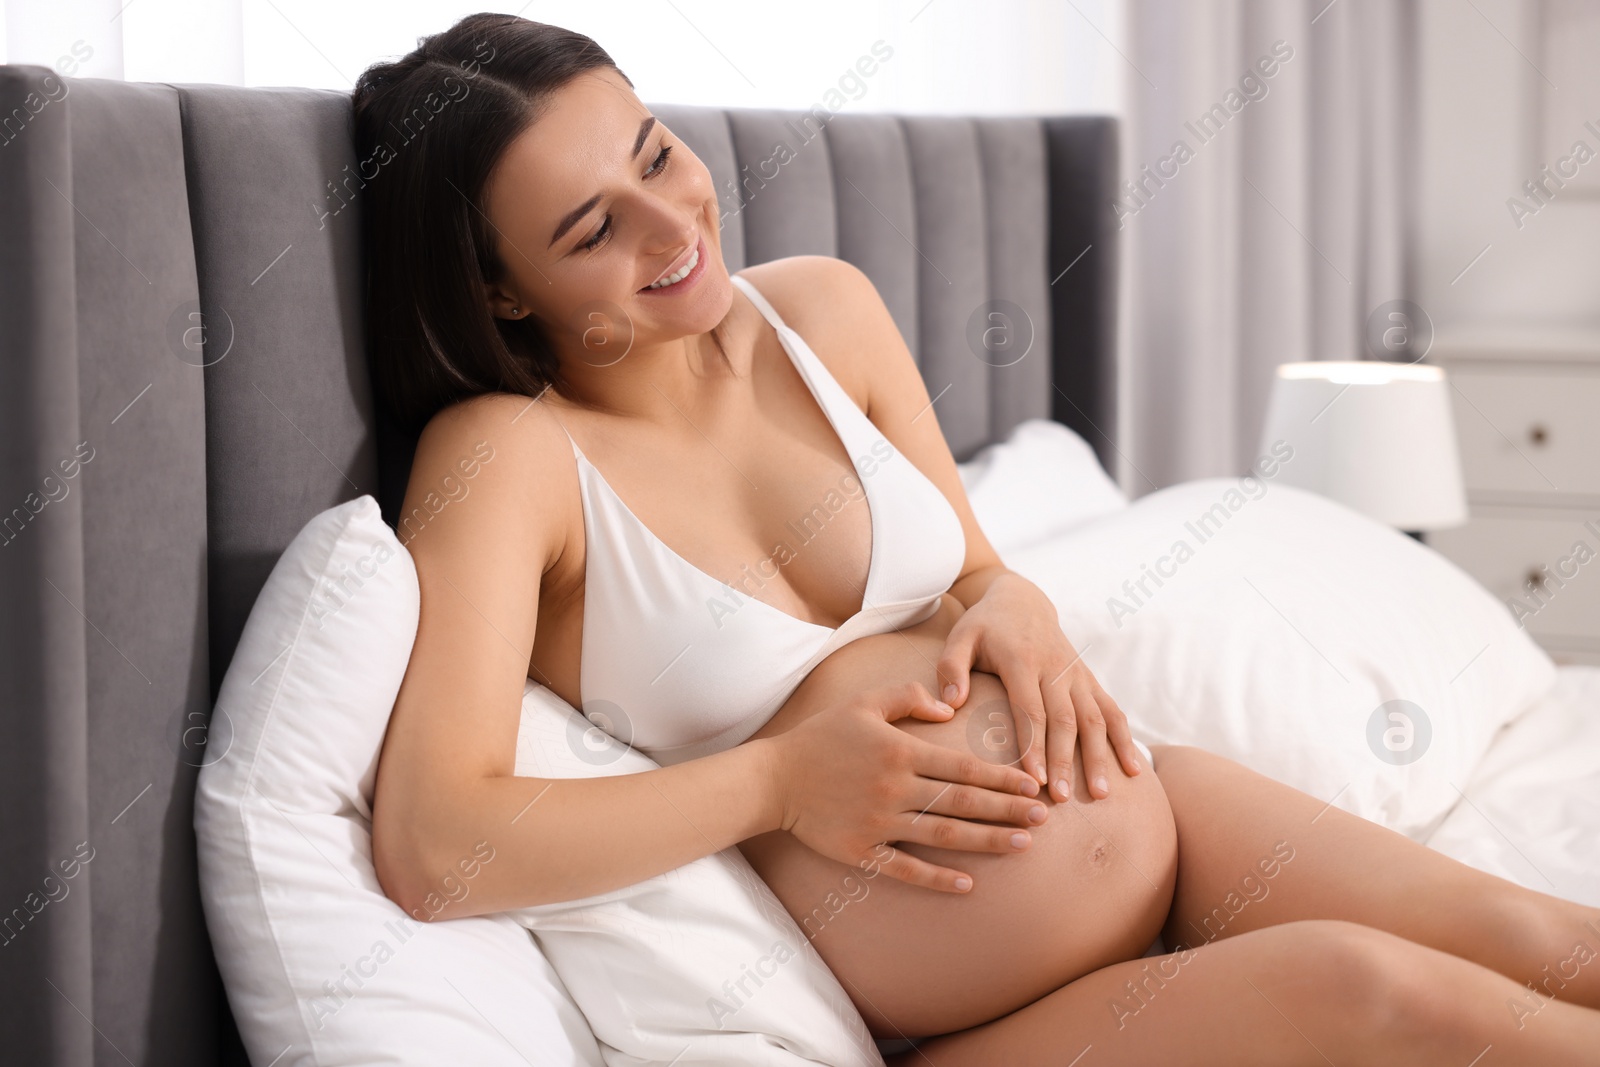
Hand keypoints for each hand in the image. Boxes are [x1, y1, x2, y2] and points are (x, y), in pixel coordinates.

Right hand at [767, 682, 1045, 893]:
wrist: (775, 779)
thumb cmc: (822, 736)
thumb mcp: (863, 702)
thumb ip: (908, 697)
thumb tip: (949, 706)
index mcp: (899, 751)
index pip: (962, 767)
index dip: (1000, 777)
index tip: (1032, 785)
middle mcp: (894, 788)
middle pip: (962, 803)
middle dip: (1007, 810)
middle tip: (1043, 819)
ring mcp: (878, 823)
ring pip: (943, 835)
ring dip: (986, 841)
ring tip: (1022, 845)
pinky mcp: (861, 851)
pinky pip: (906, 868)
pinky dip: (937, 878)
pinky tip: (967, 884)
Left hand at [936, 572, 1141, 803]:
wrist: (1023, 599)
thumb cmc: (985, 626)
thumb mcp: (960, 637)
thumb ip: (951, 668)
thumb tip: (951, 705)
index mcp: (1021, 660)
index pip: (1030, 709)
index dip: (1034, 745)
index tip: (1036, 779)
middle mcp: (1055, 668)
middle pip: (1065, 719)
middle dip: (1066, 760)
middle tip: (1064, 798)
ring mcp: (1077, 674)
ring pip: (1094, 718)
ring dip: (1100, 756)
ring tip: (1102, 794)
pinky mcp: (1089, 679)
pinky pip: (1111, 710)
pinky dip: (1124, 739)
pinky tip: (1134, 769)